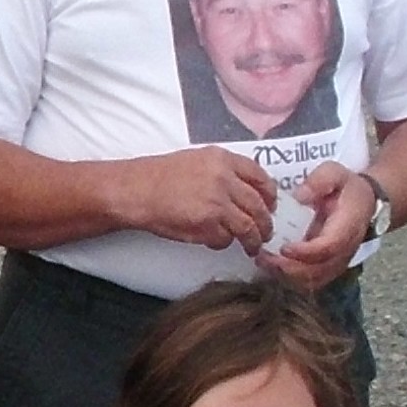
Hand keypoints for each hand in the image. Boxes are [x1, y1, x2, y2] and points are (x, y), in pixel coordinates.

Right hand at [115, 148, 277, 251]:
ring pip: (248, 225)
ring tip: (253, 246)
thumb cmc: (157, 177)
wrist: (135, 191)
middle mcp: (225, 178)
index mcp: (223, 159)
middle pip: (258, 204)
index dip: (270, 193)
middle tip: (266, 231)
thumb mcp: (195, 161)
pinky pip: (226, 238)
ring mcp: (218, 202)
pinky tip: (216, 242)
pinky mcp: (207, 223)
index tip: (272, 204)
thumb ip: (221, 170)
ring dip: (253, 239)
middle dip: (266, 222)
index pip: (260, 176)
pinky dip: (224, 243)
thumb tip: (242, 190)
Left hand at [256, 161, 373, 289]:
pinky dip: (289, 278)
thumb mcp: (335, 173)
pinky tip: (271, 265)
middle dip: (288, 268)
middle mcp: (345, 249)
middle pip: (318, 270)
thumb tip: (300, 197)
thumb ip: (320, 181)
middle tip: (263, 257)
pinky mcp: (328, 267)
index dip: (305, 252)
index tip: (283, 248)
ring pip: (313, 280)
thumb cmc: (346, 187)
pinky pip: (310, 281)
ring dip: (285, 276)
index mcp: (348, 225)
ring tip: (262, 261)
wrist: (364, 203)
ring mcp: (337, 261)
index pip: (329, 247)